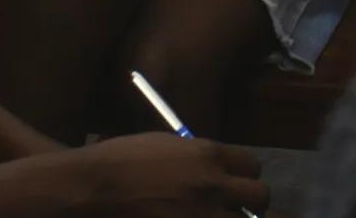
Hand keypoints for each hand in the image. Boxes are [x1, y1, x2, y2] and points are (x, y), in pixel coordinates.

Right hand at [77, 133, 268, 216]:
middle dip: (250, 202)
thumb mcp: (167, 146)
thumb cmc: (124, 161)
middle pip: (259, 197)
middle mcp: (213, 184)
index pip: (252, 165)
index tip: (236, 182)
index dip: (245, 176)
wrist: (95, 187)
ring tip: (216, 216)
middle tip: (234, 207)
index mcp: (208, 154)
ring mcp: (203, 214)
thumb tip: (218, 169)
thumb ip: (198, 157)